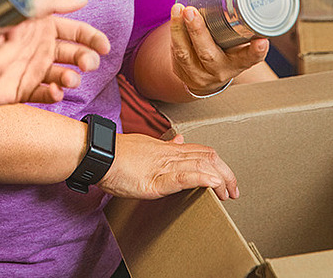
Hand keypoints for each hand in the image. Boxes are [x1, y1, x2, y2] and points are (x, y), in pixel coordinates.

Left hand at [0, 0, 110, 105]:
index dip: (93, 38)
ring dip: (72, 78)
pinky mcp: (23, 91)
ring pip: (64, 76)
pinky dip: (54, 95)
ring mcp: (34, 70)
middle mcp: (42, 49)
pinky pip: (45, 95)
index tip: (105, 46)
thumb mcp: (24, 10)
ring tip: (68, 79)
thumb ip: (53, 3)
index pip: (77, 32)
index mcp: (44, 28)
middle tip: (86, 64)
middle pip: (75, 54)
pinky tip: (54, 91)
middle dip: (86, 58)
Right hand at [99, 131, 238, 202]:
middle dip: (226, 174)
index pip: (201, 151)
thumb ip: (166, 145)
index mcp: (168, 148)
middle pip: (207, 157)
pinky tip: (212, 184)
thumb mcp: (146, 145)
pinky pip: (183, 176)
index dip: (218, 164)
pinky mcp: (155, 179)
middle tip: (233, 191)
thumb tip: (181, 141)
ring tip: (228, 191)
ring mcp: (164, 165)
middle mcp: (170, 154)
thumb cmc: (117, 153)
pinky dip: (201, 179)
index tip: (226, 179)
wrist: (99, 154)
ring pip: (200, 165)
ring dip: (219, 179)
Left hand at [170, 3, 268, 95]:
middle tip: (191, 11)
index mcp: (237, 64)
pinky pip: (175, 50)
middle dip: (198, 32)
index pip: (249, 59)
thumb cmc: (224, 53)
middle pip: (208, 55)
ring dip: (179, 29)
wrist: (204, 80)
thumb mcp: (236, 45)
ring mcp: (197, 72)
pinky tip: (175, 14)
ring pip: (185, 53)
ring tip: (179, 8)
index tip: (262, 41)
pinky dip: (174, 32)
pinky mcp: (181, 69)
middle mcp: (218, 70)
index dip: (256, 51)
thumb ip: (240, 24)